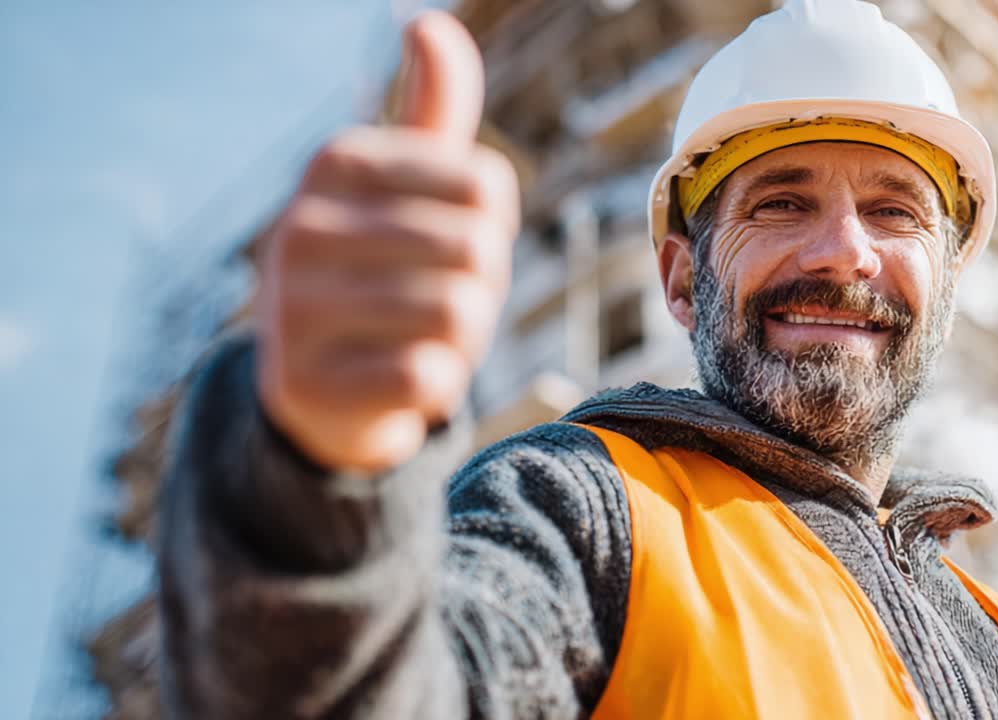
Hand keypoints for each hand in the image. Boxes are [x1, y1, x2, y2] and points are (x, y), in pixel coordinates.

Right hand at [256, 12, 516, 471]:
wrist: (319, 386)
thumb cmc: (384, 270)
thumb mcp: (405, 187)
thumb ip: (433, 112)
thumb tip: (430, 22)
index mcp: (336, 162)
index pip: (488, 186)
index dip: (492, 229)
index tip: (447, 245)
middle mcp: (301, 226)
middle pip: (477, 251)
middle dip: (481, 288)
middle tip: (436, 300)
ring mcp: (294, 308)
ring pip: (457, 315)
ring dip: (463, 340)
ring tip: (418, 339)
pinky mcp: (308, 383)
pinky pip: (429, 379)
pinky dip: (438, 387)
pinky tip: (401, 379)